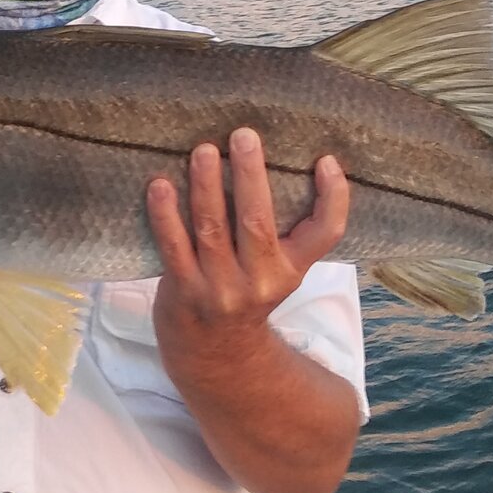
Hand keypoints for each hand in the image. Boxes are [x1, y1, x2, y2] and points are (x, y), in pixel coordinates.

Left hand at [143, 127, 357, 492]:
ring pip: (212, 229)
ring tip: (203, 151)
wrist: (215, 357)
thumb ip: (288, 229)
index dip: (332, 197)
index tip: (325, 160)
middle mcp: (260, 281)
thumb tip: (295, 163)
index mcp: (291, 270)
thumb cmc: (247, 294)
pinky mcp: (183, 292)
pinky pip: (173, 247)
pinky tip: (160, 185)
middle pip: (258, 223)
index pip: (325, 233)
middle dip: (251, 176)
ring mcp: (219, 288)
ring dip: (206, 186)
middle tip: (244, 135)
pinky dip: (165, 215)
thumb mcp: (282, 269)